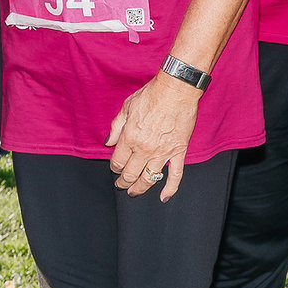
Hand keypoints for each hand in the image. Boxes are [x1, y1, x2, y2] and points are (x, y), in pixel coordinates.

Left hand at [107, 71, 199, 200]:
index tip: (115, 168)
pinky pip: (175, 175)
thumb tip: (108, 142)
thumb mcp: (127, 107)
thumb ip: (116, 127)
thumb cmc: (152, 95)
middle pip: (130, 174)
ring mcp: (163, 152)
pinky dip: (170, 189)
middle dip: (123, 182)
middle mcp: (144, 149)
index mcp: (129, 137)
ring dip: (139, 188)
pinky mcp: (178, 152)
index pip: (117, 162)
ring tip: (134, 192)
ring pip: (149, 179)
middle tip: (121, 185)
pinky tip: (164, 197)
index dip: (114, 168)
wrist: (177, 90)